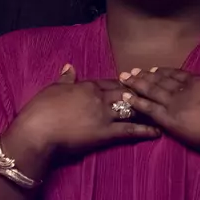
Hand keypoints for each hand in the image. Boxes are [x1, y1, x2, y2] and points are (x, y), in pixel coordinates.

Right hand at [12, 64, 159, 155]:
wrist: (36, 131)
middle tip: (156, 95)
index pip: (110, 83)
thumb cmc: (40, 110)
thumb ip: (65, 78)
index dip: (123, 84)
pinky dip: (144, 130)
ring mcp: (104, 115)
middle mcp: (99, 97)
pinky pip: (129, 130)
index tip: (134, 84)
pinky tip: (157, 132)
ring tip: (163, 111)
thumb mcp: (52, 89)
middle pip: (125, 93)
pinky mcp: (105, 133)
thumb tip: (69, 66)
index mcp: (87, 86)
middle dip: (141, 93)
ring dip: (147, 110)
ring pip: (131, 109)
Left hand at [119, 67, 199, 153]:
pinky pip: (148, 108)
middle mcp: (184, 90)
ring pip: (151, 91)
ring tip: (123, 79)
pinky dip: (136, 102)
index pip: (178, 75)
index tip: (154, 69)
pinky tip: (125, 97)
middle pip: (161, 80)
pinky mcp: (169, 118)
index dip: (165, 72)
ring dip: (136, 84)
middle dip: (146, 76)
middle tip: (132, 71)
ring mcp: (175, 103)